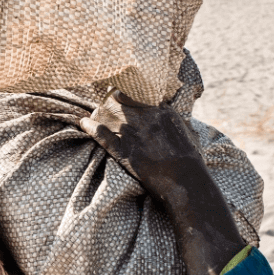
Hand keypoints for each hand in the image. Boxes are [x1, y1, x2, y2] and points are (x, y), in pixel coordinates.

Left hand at [80, 90, 245, 274]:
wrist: (185, 181)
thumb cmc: (190, 161)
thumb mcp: (187, 133)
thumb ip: (174, 120)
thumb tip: (167, 113)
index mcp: (162, 111)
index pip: (137, 93)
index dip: (126, 95)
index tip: (120, 96)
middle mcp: (145, 118)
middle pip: (119, 100)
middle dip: (110, 103)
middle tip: (106, 107)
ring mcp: (133, 133)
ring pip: (108, 114)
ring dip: (100, 114)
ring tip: (93, 116)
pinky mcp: (123, 150)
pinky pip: (101, 134)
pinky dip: (90, 127)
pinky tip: (83, 123)